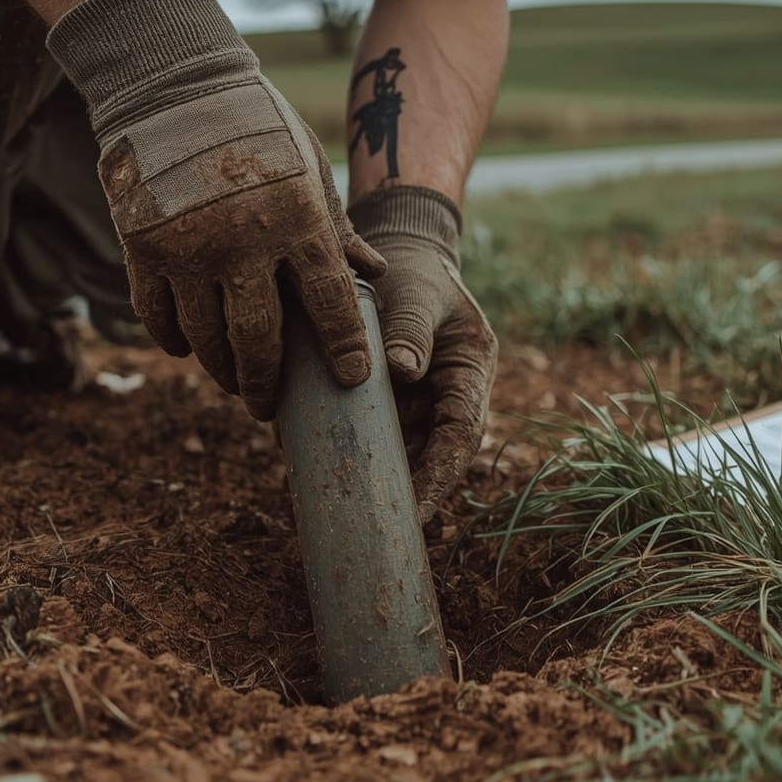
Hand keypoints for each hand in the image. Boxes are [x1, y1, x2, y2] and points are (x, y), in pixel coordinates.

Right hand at [47, 0, 384, 419]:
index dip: (343, 349)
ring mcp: (188, 250)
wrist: (173, 88)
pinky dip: (174, 341)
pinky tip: (188, 349)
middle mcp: (243, 242)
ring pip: (205, 339)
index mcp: (296, 220)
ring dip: (220, 370)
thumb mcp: (308, 171)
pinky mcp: (143, 250)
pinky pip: (158, 318)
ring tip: (233, 382)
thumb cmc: (256, 130)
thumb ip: (335, 229)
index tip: (351, 380)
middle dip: (267, 384)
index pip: (328, 303)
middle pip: (259, 341)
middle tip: (269, 408)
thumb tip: (373, 275)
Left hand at [350, 187, 496, 519]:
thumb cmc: (418, 273)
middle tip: (369, 525)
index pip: (460, 435)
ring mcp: (414, 404)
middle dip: (402, 492)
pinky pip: (365, 434)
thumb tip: (400, 370)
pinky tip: (312, 471)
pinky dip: (344, 451)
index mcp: (469, 373)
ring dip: (369, 476)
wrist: (402, 257)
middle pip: (427, 456)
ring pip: (394, 452)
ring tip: (335, 506)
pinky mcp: (383, 404)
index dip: (441, 477)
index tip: (417, 511)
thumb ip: (411, 326)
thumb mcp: (420, 293)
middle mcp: (445, 398)